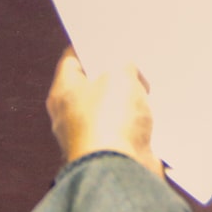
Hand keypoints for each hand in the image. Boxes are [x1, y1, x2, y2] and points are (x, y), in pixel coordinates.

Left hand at [46, 48, 162, 177]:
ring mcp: (89, 137)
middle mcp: (70, 115)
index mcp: (63, 92)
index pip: (71, 60)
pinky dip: (134, 125)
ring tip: (144, 92)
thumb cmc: (111, 121)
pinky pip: (122, 132)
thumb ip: (123, 66)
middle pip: (91, 85)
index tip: (108, 39)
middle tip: (133, 64)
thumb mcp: (120, 75)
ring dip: (127, 101)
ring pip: (109, 110)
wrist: (120, 172)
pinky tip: (149, 117)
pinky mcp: (108, 154)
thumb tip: (127, 71)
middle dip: (113, 75)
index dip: (90, 46)